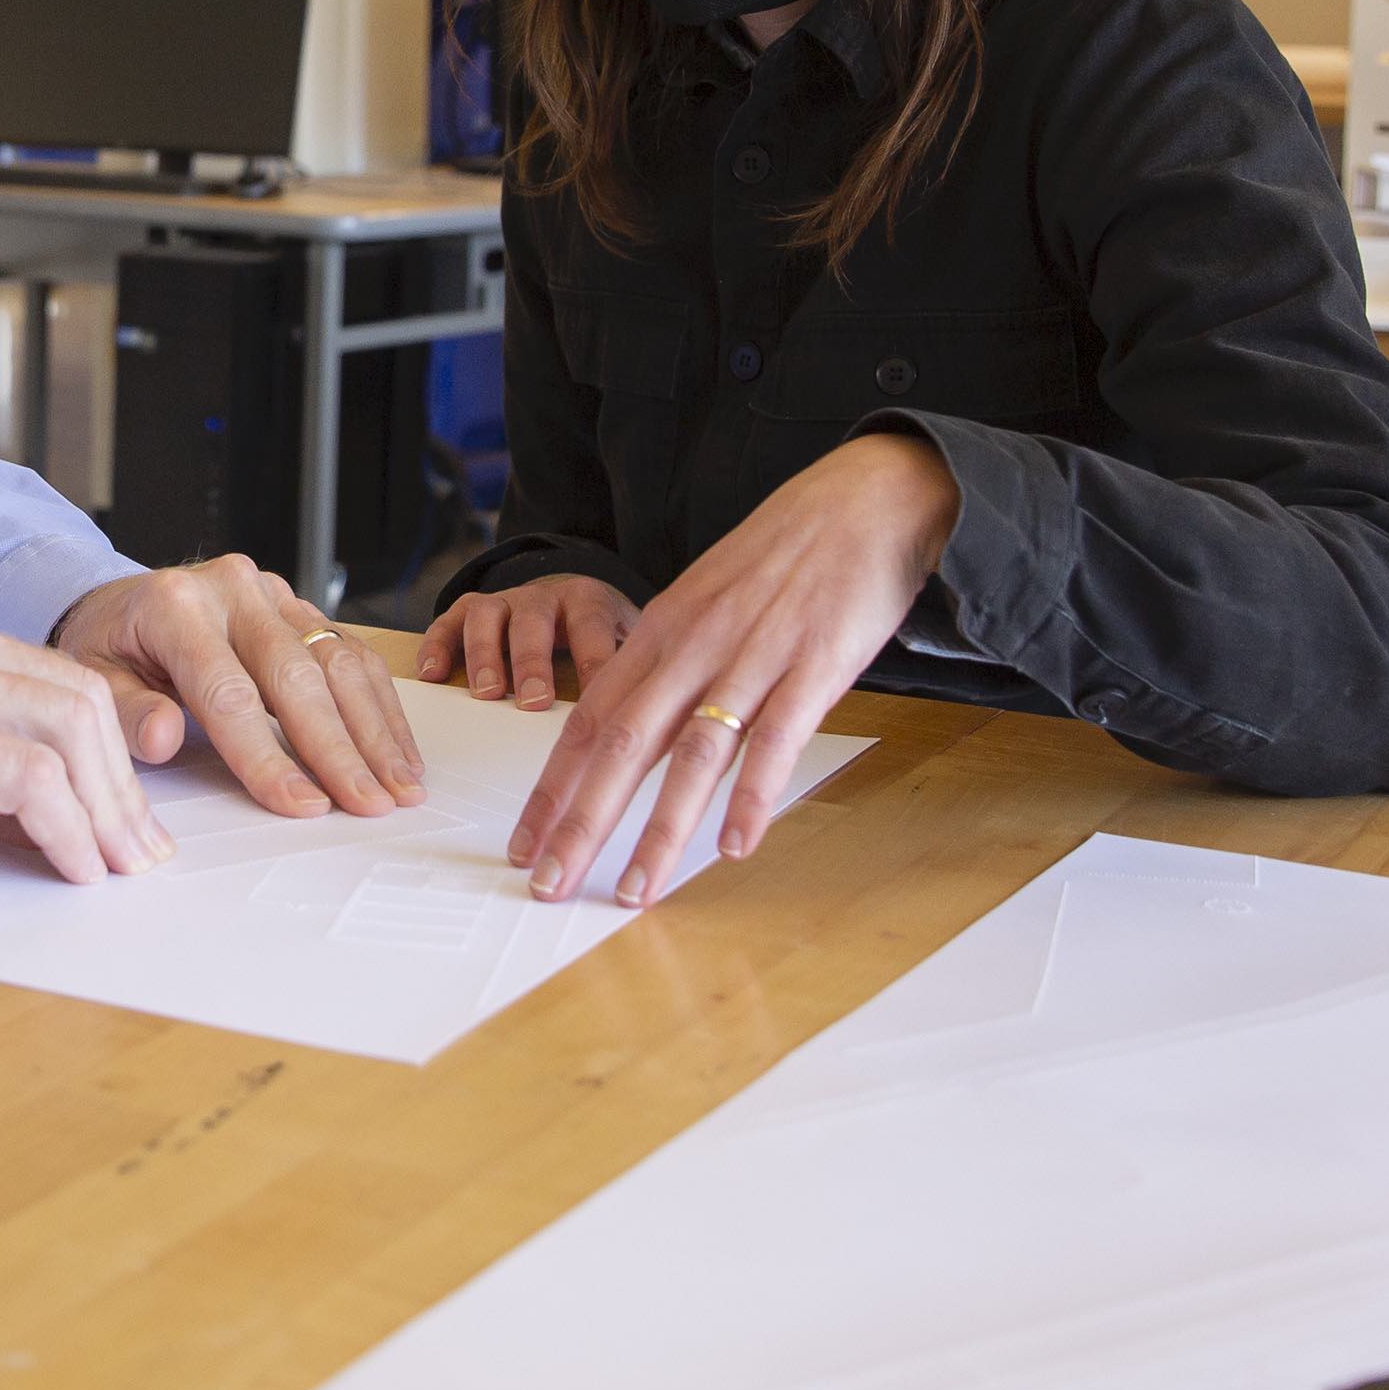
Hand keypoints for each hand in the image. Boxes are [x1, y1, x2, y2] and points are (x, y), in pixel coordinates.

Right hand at [0, 591, 167, 883]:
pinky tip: (68, 866)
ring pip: (67, 732)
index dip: (113, 758)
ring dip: (103, 812)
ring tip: (110, 871)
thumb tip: (55, 815)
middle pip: (80, 701)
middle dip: (121, 788)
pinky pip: (25, 777)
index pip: (63, 681)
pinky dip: (63, 829)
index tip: (126, 824)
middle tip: (137, 857)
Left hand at [48, 555, 425, 818]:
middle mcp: (232, 589)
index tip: (302, 804)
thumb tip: (163, 738)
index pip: (230, 691)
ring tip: (400, 786)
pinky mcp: (299, 608)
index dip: (268, 755)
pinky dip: (380, 706)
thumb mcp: (91, 679)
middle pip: (297, 675)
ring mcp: (273, 594)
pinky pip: (351, 653)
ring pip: (338, 660)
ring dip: (375, 729)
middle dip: (339, 748)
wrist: (119, 602)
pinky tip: (396, 750)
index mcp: (175, 606)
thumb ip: (125, 712)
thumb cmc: (108, 648)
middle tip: (370, 803)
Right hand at [413, 572, 640, 709]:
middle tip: (532, 701)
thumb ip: (634, 667)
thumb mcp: (627, 641)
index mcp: (586, 600)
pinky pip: (448, 621)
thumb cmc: (601, 633)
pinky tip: (432, 674)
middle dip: (531, 662)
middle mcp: (541, 597)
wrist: (573, 597)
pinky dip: (437, 645)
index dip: (592, 663)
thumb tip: (654, 714)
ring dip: (485, 655)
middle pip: (532, 622)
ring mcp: (503, 601)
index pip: (591, 627)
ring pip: (486, 616)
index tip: (596, 702)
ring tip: (487, 694)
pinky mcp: (471, 609)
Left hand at [505, 433, 957, 906]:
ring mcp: (753, 658)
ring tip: (634, 890)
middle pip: (622, 746)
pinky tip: (735, 846)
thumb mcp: (707, 599)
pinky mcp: (814, 668)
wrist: (863, 499)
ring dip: (661, 830)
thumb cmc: (784, 556)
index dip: (554, 787)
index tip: (526, 843)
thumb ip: (673, 660)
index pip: (589, 721)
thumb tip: (639, 725)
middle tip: (549, 882)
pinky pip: (776, 741)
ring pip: (693, 755)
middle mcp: (694, 647)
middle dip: (580, 821)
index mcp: (661, 632)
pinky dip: (752, 796)